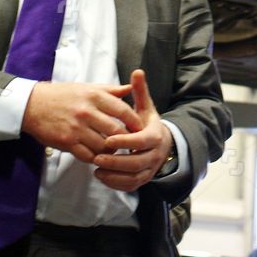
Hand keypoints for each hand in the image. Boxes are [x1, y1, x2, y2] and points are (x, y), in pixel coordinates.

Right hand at [22, 80, 143, 162]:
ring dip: (111, 151)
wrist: (32, 105)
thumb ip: (110, 90)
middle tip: (132, 145)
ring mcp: (76, 128)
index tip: (140, 128)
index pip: (123, 111)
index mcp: (94, 96)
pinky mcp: (66, 142)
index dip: (134, 122)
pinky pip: (87, 155)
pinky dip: (95, 157)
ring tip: (114, 151)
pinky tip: (97, 156)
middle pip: (116, 130)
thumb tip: (131, 87)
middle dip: (126, 140)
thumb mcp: (87, 87)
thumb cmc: (61, 95)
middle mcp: (86, 112)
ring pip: (103, 146)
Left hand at [94, 69, 172, 191]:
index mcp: (155, 136)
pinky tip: (100, 176)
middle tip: (96, 157)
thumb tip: (137, 71)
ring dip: (114, 175)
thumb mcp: (145, 107)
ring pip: (133, 177)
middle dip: (116, 161)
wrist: (161, 144)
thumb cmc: (146, 123)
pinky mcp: (143, 180)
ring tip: (95, 168)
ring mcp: (150, 170)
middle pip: (136, 162)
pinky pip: (130, 186)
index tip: (108, 139)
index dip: (124, 141)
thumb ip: (139, 92)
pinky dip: (115, 183)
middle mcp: (155, 155)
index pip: (140, 141)